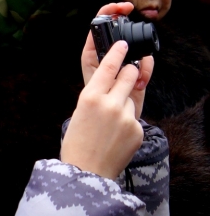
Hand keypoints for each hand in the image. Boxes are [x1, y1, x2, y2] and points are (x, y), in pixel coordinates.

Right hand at [61, 39, 144, 179]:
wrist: (87, 171)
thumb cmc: (77, 140)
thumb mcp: (80, 111)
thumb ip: (97, 95)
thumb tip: (112, 81)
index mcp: (90, 96)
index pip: (108, 66)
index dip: (118, 52)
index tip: (124, 44)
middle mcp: (110, 104)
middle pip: (129, 76)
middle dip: (130, 72)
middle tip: (127, 73)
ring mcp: (125, 117)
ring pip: (131, 98)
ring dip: (124, 102)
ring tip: (111, 121)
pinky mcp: (136, 130)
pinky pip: (134, 118)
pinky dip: (127, 122)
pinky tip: (116, 135)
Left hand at [81, 2, 152, 118]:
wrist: (107, 121)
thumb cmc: (94, 99)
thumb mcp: (94, 78)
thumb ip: (105, 63)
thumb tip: (121, 48)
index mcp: (93, 51)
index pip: (100, 22)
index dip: (111, 10)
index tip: (125, 7)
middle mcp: (109, 53)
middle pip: (123, 32)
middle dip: (132, 35)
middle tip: (134, 46)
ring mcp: (124, 62)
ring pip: (138, 48)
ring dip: (141, 61)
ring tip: (135, 78)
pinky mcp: (136, 72)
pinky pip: (146, 64)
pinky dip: (146, 71)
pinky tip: (140, 83)